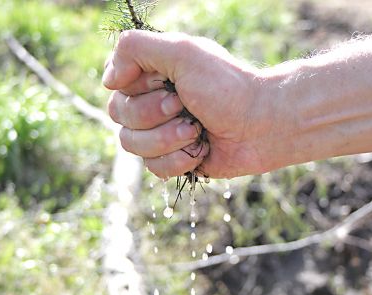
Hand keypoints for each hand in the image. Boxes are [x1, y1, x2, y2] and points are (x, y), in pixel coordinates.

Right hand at [103, 30, 272, 178]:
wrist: (263, 125)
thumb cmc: (227, 86)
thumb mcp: (183, 52)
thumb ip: (136, 49)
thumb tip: (109, 79)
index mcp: (153, 74)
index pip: (116, 87)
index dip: (138, 91)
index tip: (168, 85)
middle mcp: (153, 102)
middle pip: (119, 117)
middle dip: (154, 116)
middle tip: (185, 107)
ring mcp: (161, 132)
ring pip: (132, 145)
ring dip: (167, 139)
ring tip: (196, 131)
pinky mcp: (174, 159)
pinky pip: (153, 168)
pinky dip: (178, 160)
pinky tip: (201, 151)